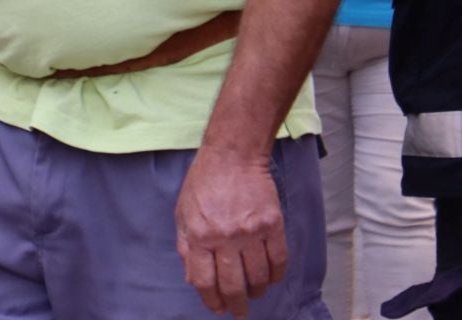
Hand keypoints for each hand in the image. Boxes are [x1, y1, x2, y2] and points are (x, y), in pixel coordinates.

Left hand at [175, 147, 286, 316]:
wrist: (232, 157)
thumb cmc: (202, 184)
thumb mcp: (182, 213)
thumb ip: (186, 247)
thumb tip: (193, 279)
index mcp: (198, 235)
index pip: (204, 280)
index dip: (211, 300)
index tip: (217, 308)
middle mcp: (224, 237)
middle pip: (232, 284)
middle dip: (235, 305)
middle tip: (238, 312)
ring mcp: (251, 233)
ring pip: (258, 277)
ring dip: (256, 291)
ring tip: (253, 293)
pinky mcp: (273, 226)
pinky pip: (278, 261)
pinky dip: (275, 276)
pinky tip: (269, 279)